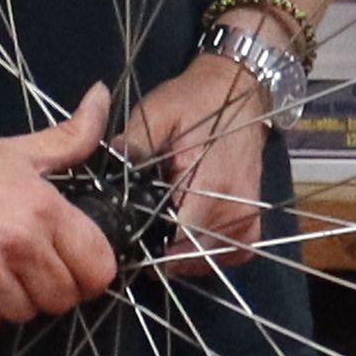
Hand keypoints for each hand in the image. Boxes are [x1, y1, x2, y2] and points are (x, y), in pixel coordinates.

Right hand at [0, 86, 118, 330]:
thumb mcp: (13, 151)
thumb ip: (69, 137)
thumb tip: (102, 95)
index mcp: (40, 206)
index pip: (98, 268)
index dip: (85, 268)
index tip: (64, 260)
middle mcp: (17, 244)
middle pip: (63, 298)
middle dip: (44, 284)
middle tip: (15, 259)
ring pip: (24, 315)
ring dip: (8, 298)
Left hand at [117, 51, 277, 268]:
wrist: (239, 95)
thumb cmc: (193, 102)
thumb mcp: (156, 113)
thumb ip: (133, 145)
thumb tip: (105, 173)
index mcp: (211, 189)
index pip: (174, 244)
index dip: (144, 243)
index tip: (123, 232)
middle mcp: (234, 216)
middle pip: (184, 256)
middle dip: (156, 245)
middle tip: (136, 219)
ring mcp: (246, 227)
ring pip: (198, 260)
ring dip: (175, 247)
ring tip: (159, 215)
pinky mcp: (250, 232)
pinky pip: (217, 256)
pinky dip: (196, 247)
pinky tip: (182, 222)